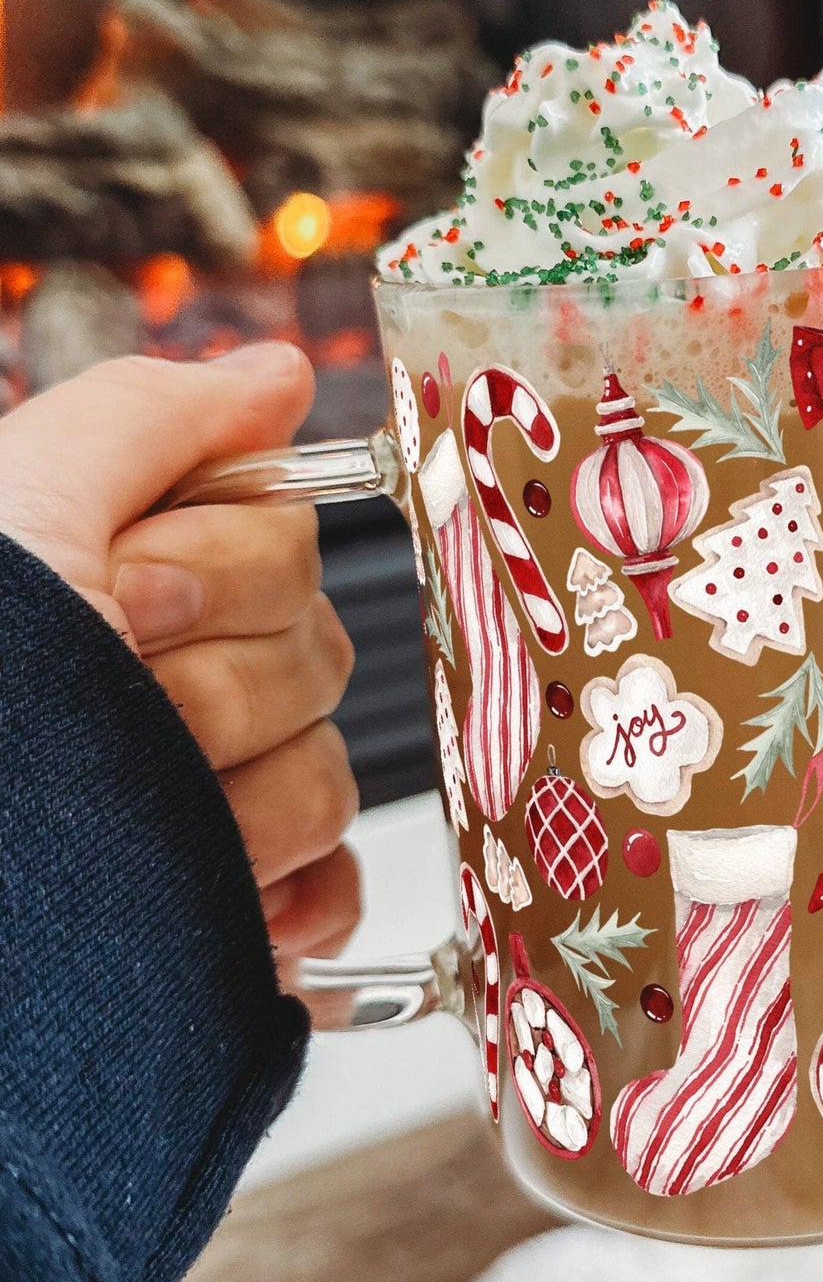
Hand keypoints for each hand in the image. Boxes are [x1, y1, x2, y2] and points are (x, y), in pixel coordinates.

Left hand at [0, 345, 360, 960]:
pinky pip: (331, 888)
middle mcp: (178, 685)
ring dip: (241, 810)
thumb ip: (154, 417)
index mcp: (139, 582)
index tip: (127, 594)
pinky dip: (299, 901)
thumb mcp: (21, 501)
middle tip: (115, 705)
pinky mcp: (232, 908)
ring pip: (326, 778)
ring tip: (133, 835)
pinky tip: (234, 908)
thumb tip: (279, 373)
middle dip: (217, 691)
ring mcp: (210, 804)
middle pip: (318, 657)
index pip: (288, 543)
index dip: (223, 570)